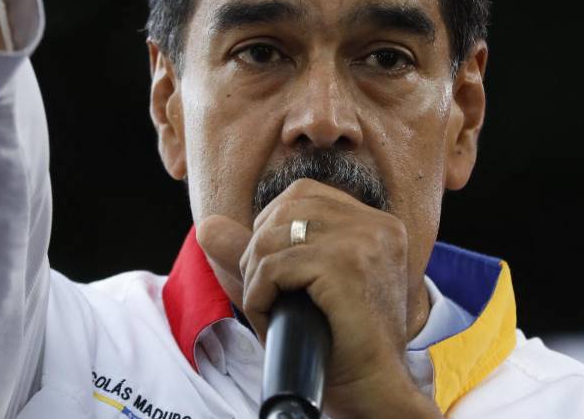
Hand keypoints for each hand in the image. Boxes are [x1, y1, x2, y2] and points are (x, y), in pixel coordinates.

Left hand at [198, 179, 442, 418]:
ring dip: (255, 274)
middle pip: (286, 207)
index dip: (272, 225)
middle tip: (263, 290)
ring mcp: (364, 242)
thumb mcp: (299, 289)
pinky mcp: (345, 265)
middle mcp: (376, 225)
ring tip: (265, 305)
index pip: (304, 194)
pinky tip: (269, 316)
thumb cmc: (341, 344)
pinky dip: (259, 294)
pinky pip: (275, 266)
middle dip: (258, 247)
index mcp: (377, 224)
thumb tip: (206, 225)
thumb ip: (257, 253)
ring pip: (275, 236)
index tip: (274, 268)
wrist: (375, 389)